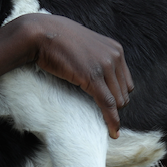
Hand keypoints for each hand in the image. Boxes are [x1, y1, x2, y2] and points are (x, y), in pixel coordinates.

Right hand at [17, 13, 133, 138]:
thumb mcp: (85, 44)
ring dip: (112, 114)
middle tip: (101, 114)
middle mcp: (114, 56)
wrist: (40, 33)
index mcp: (115, 49)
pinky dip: (112, 120)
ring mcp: (105, 66)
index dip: (117, 94)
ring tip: (106, 125)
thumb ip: (96, 55)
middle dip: (114, 105)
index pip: (125, 81)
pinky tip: (113, 133)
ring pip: (118, 101)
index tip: (108, 105)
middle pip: (124, 92)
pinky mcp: (93, 78)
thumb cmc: (57, 39)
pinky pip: (108, 105)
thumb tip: (95, 68)